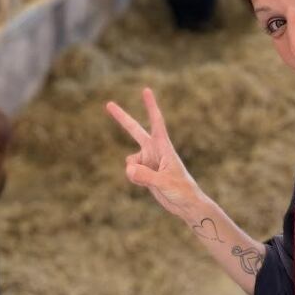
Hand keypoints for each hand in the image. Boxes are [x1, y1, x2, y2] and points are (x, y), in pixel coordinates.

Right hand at [106, 87, 202, 220]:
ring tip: (153, 181)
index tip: (146, 90)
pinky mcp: (144, 172)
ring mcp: (148, 161)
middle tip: (108, 104)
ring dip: (134, 172)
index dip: (150, 106)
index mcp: (164, 147)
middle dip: (121, 117)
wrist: (186, 205)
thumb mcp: (164, 183)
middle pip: (134, 130)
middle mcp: (154, 150)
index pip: (156, 122)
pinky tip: (148, 185)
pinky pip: (130, 172)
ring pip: (129, 161)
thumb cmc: (182, 191)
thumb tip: (128, 169)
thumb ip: (145, 176)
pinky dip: (134, 179)